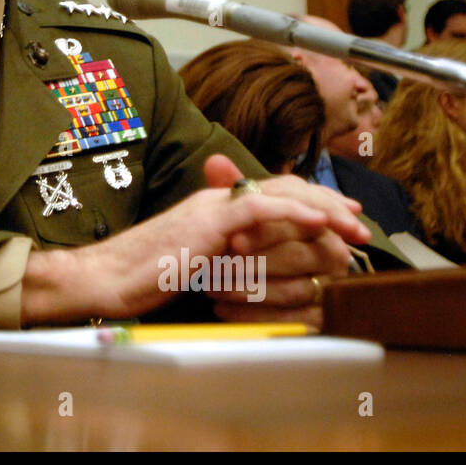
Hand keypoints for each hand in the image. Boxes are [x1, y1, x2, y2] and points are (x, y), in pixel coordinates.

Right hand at [21, 156, 368, 326]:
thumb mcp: (192, 263)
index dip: (310, 202)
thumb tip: (250, 265)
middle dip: (328, 201)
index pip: (270, 193)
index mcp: (214, 208)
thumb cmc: (141, 277)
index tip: (341, 218)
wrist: (105, 277)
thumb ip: (222, 256)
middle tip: (360, 220)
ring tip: (354, 226)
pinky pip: (259, 209)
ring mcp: (211, 208)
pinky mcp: (206, 223)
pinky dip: (295, 212)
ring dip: (324, 208)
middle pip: (284, 187)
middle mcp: (216, 200)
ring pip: (280, 194)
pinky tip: (322, 223)